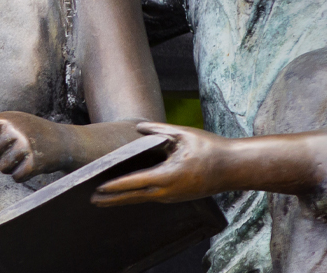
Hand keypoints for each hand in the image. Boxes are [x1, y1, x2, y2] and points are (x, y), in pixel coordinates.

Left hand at [0, 112, 66, 181]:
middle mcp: (14, 130)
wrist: (62, 141)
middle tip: (14, 152)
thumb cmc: (32, 133)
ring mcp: (24, 146)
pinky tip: (31, 165)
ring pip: (1, 169)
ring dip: (9, 168)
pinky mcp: (33, 163)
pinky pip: (15, 177)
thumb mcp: (15, 124)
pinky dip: (20, 175)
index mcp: (7, 119)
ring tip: (23, 157)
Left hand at [91, 122, 229, 206]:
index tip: (99, 187)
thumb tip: (139, 127)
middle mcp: (168, 190)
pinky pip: (151, 198)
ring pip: (142, 199)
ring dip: (123, 199)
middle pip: (134, 197)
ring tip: (104, 200)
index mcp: (168, 176)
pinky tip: (128, 194)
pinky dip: (136, 197)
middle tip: (92, 200)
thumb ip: (159, 130)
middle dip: (112, 199)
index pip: (135, 182)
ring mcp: (173, 196)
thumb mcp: (184, 134)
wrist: (234, 168)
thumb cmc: (210, 149)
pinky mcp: (177, 196)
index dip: (115, 185)